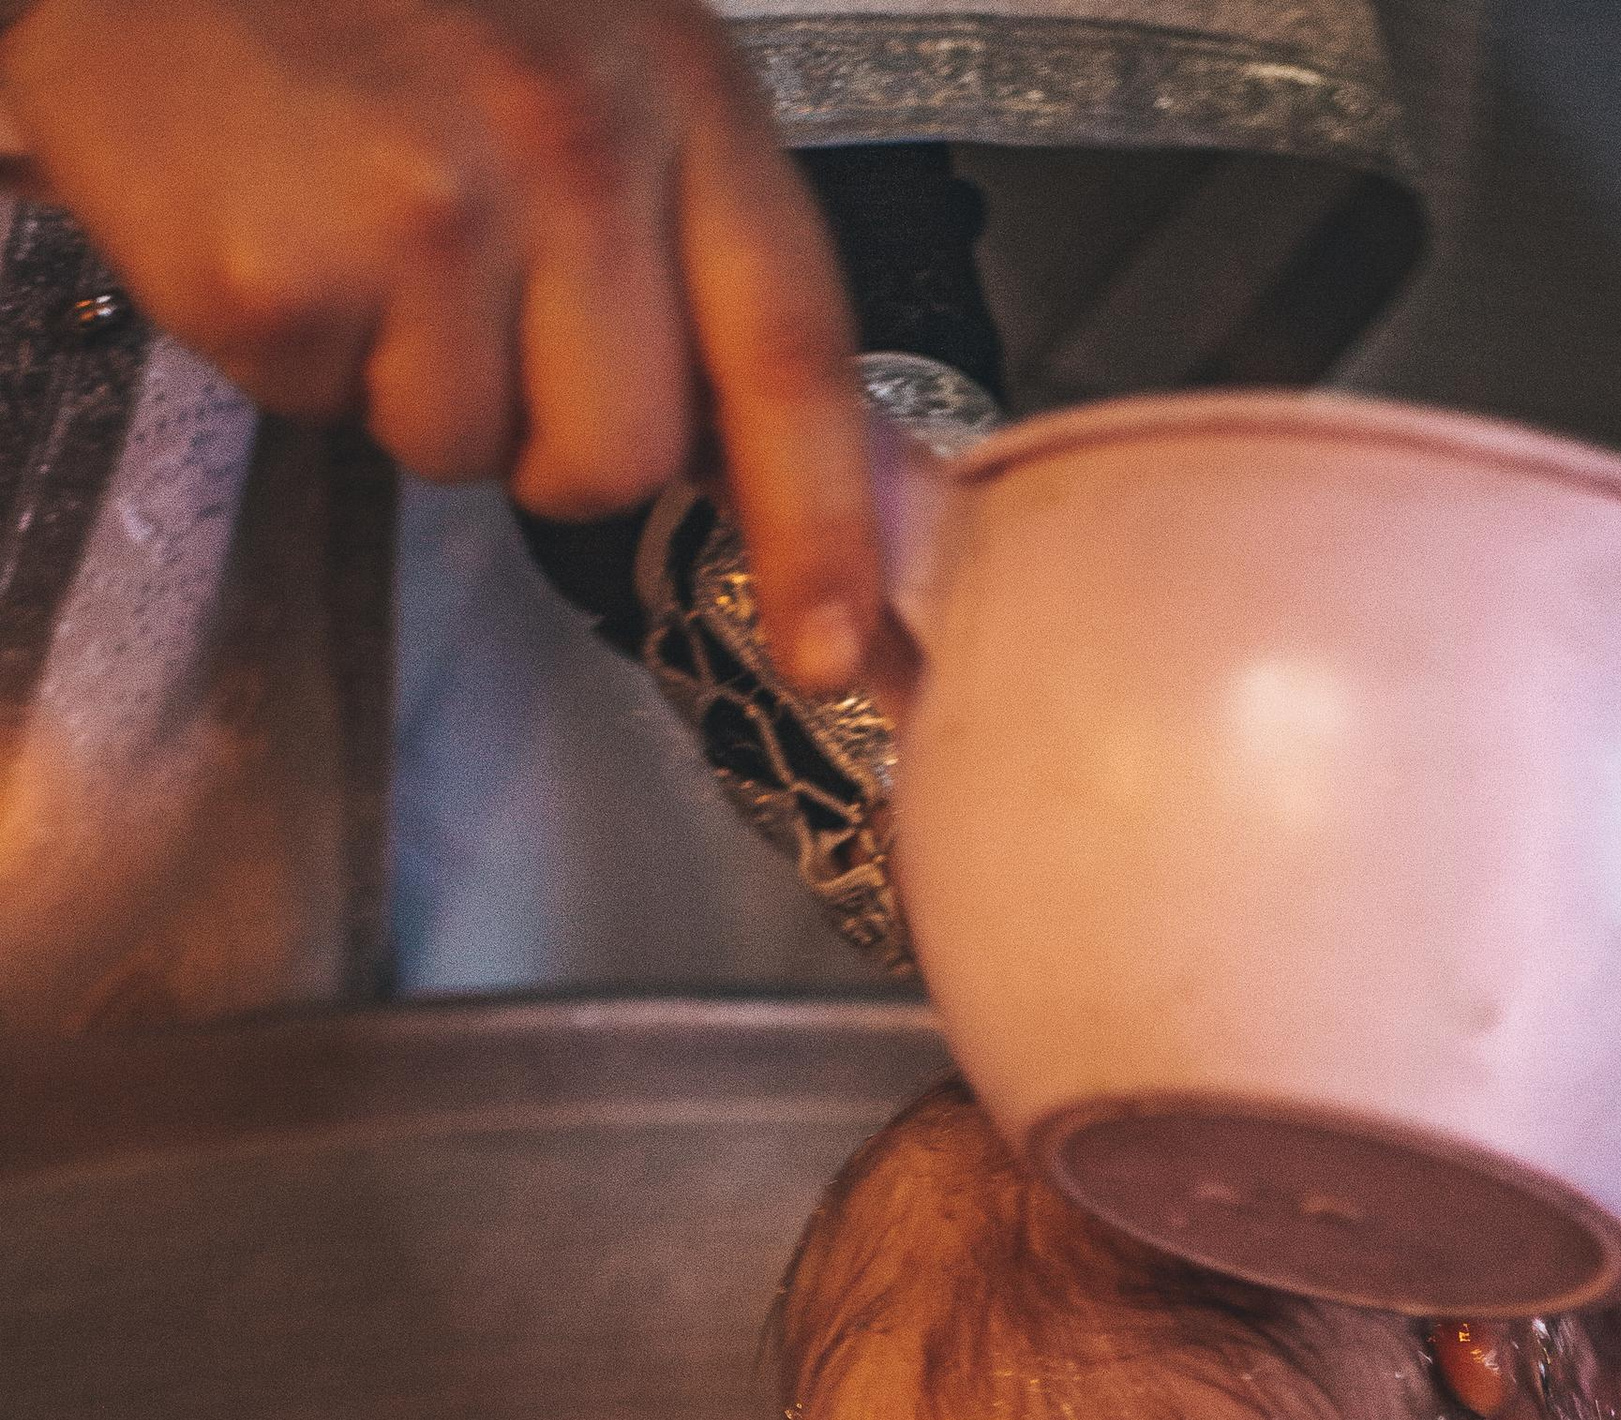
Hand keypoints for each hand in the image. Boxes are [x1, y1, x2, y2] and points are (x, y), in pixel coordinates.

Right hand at [0, 0, 875, 688]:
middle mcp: (573, 141)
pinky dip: (301, 351)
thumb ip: (691, 243)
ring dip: (413, 383)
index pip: (791, 349)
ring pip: (474, 454)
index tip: (833, 651)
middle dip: (552, 435)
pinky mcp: (292, 274)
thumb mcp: (590, 55)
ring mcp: (430, 208)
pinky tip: (278, 220)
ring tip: (357, 230)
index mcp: (674, 87)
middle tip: (466, 298)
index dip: (822, 526)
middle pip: (628, 454)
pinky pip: (335, 412)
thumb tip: (759, 461)